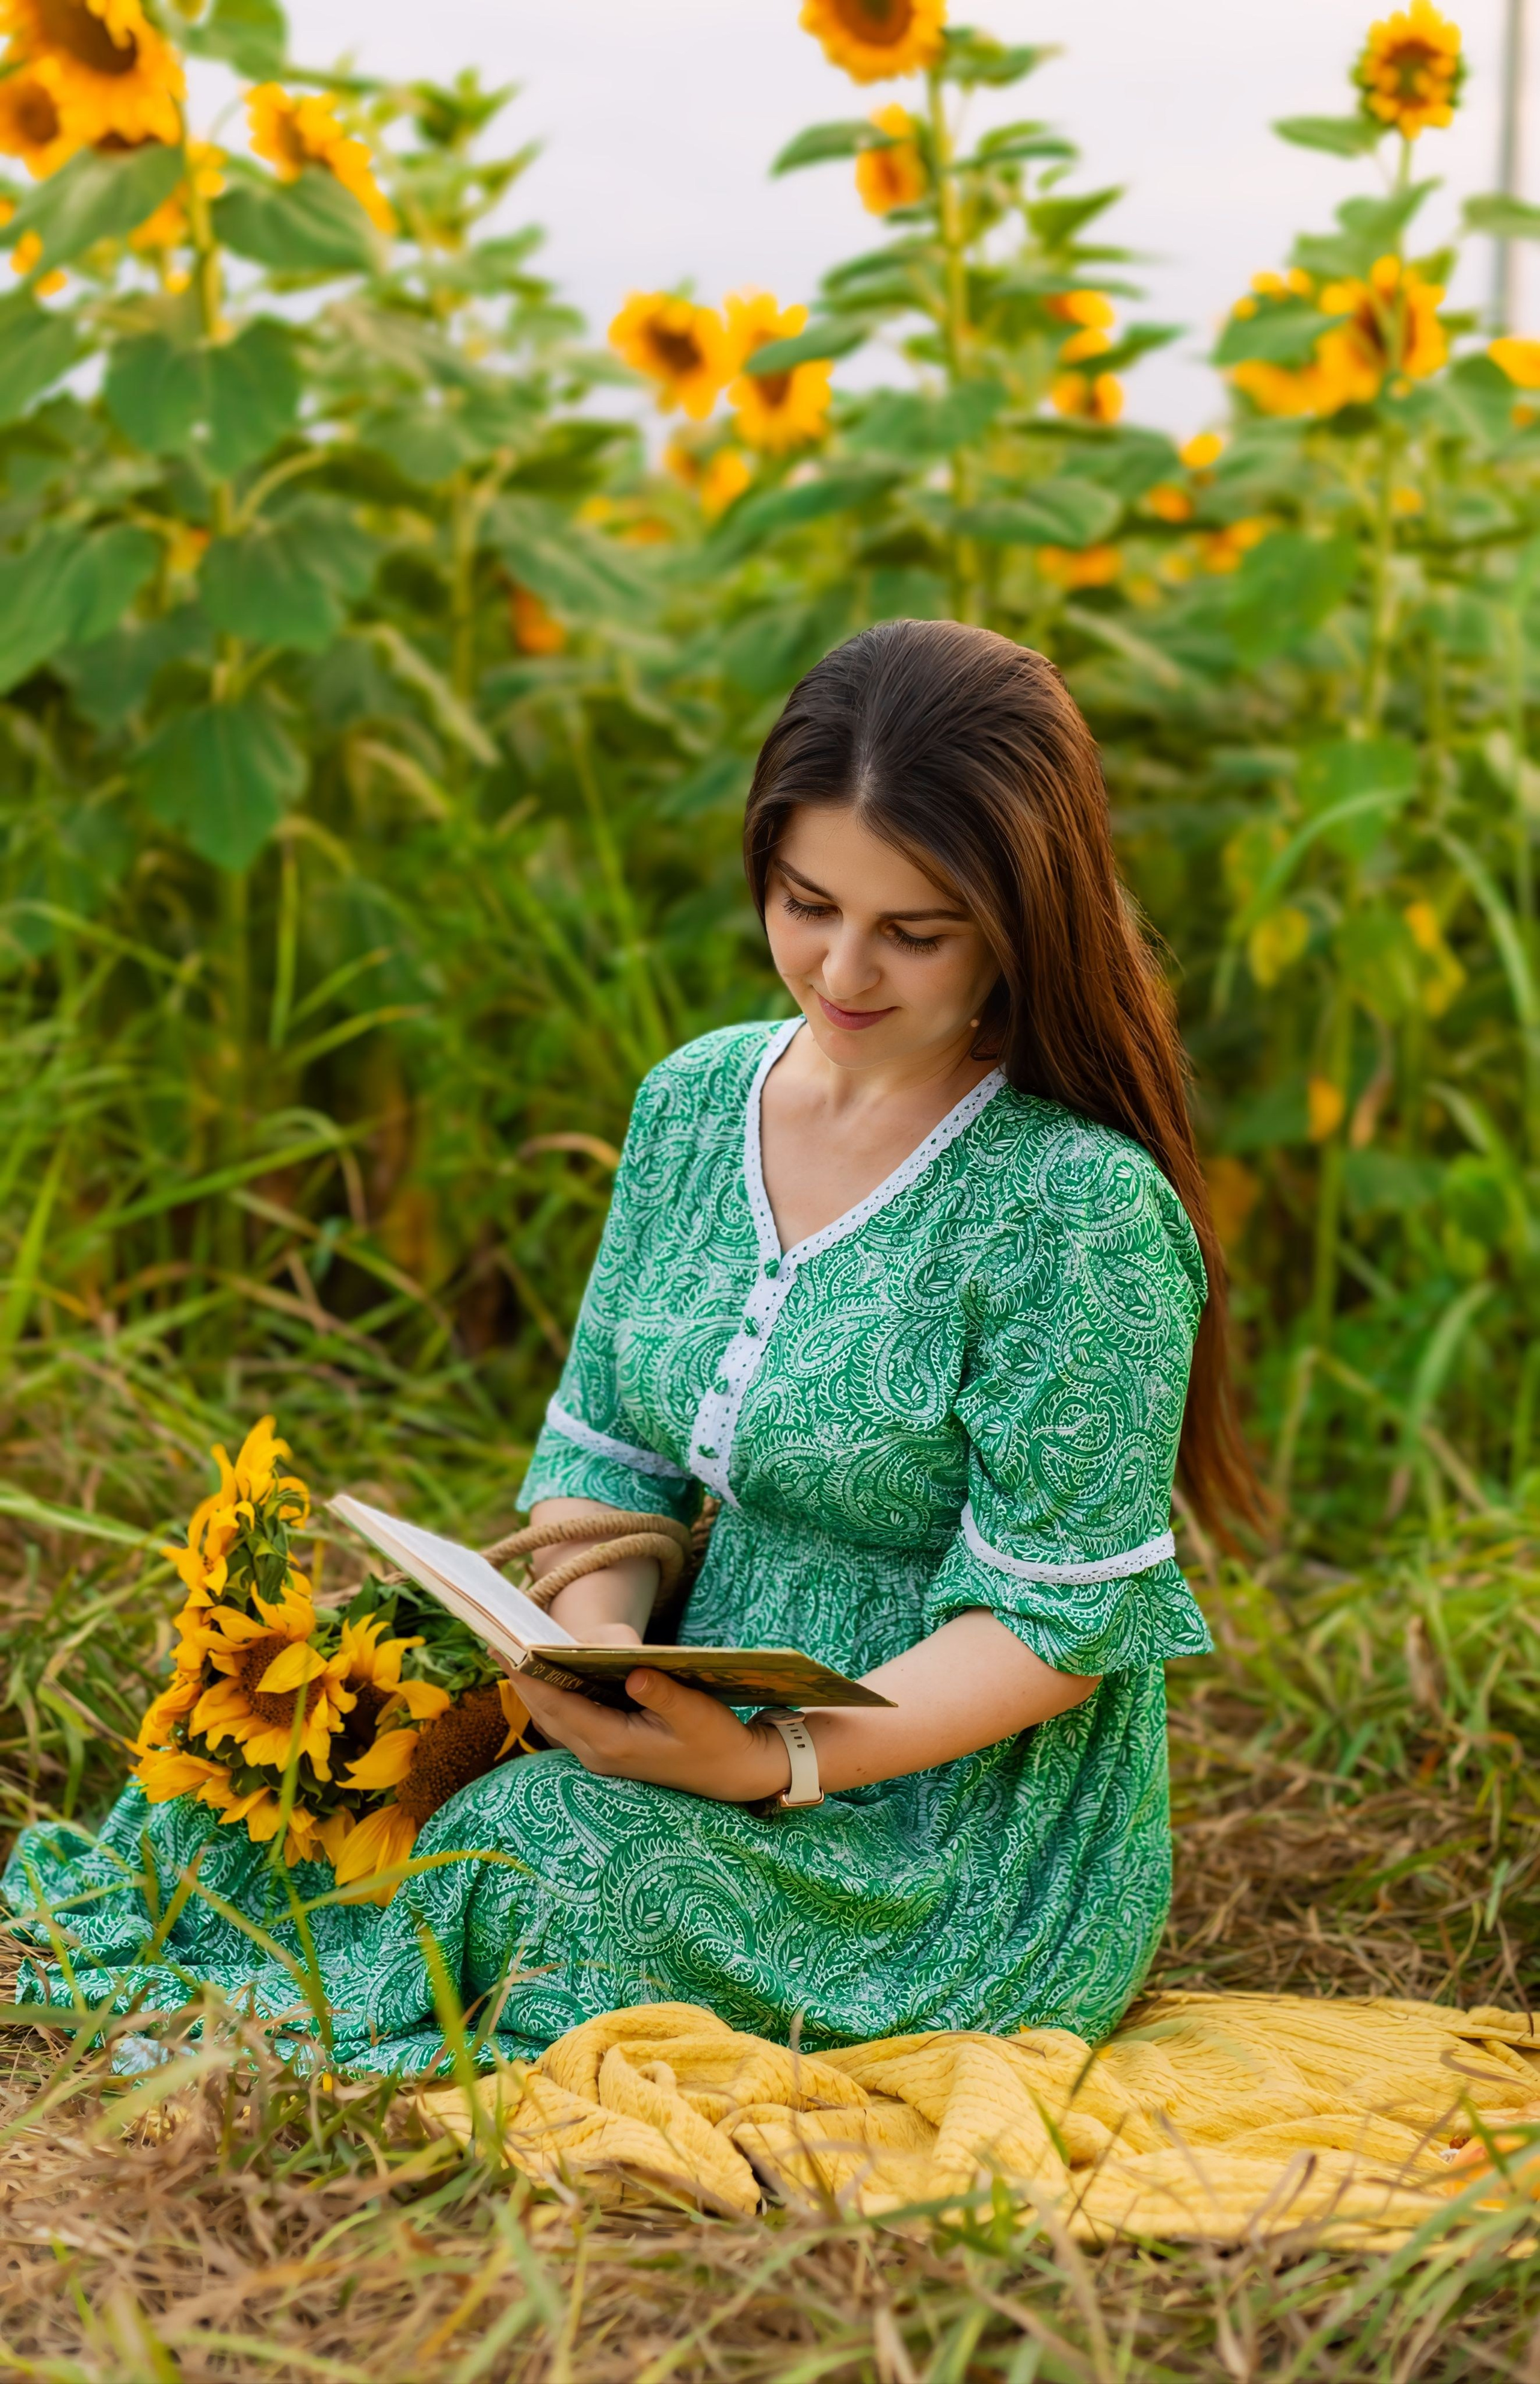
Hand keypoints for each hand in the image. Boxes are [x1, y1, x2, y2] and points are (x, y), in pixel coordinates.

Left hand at [502, 1659, 792, 1803]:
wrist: (733, 1773)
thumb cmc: (717, 1741)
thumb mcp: (697, 1714)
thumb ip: (664, 1694)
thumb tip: (634, 1672)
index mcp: (613, 1743)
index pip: (558, 1706)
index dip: (529, 1678)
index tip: (505, 1649)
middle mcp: (598, 1753)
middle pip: (545, 1712)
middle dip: (519, 1679)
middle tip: (493, 1641)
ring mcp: (601, 1754)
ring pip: (553, 1718)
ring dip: (532, 1688)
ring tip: (510, 1653)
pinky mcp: (608, 1748)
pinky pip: (568, 1720)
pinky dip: (552, 1696)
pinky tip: (547, 1673)